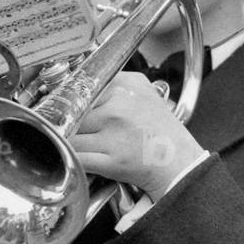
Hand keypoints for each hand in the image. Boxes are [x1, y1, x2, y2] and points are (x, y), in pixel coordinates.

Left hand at [70, 72, 204, 200]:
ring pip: (70, 135)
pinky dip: (71, 159)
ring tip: (76, 144)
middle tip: (71, 129)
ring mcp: (115, 134)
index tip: (63, 106)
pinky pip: (76, 157)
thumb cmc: (162, 130)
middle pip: (72, 112)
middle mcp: (119, 107)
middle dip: (68, 122)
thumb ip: (116, 82)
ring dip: (67, 142)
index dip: (69, 99)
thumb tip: (84, 80)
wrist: (179, 162)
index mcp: (126, 86)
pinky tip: (75, 158)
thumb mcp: (143, 91)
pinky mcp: (112, 160)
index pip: (81, 87)